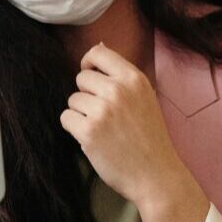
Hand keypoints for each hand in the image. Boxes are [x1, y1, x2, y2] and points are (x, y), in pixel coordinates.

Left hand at [58, 42, 200, 210]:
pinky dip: (75, 129)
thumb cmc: (149, 138)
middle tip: (104, 115)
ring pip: (72, 100)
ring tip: (102, 129)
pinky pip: (66, 118)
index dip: (89, 64)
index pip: (98, 53)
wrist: (155, 174)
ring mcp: (102, 111)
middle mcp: (118, 90)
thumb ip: (121, 76)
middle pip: (81, 78)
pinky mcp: (88, 131)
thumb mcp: (145, 97)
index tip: (91, 78)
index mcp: (134, 79)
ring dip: (81, 114)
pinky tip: (93, 139)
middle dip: (87, 95)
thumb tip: (98, 47)